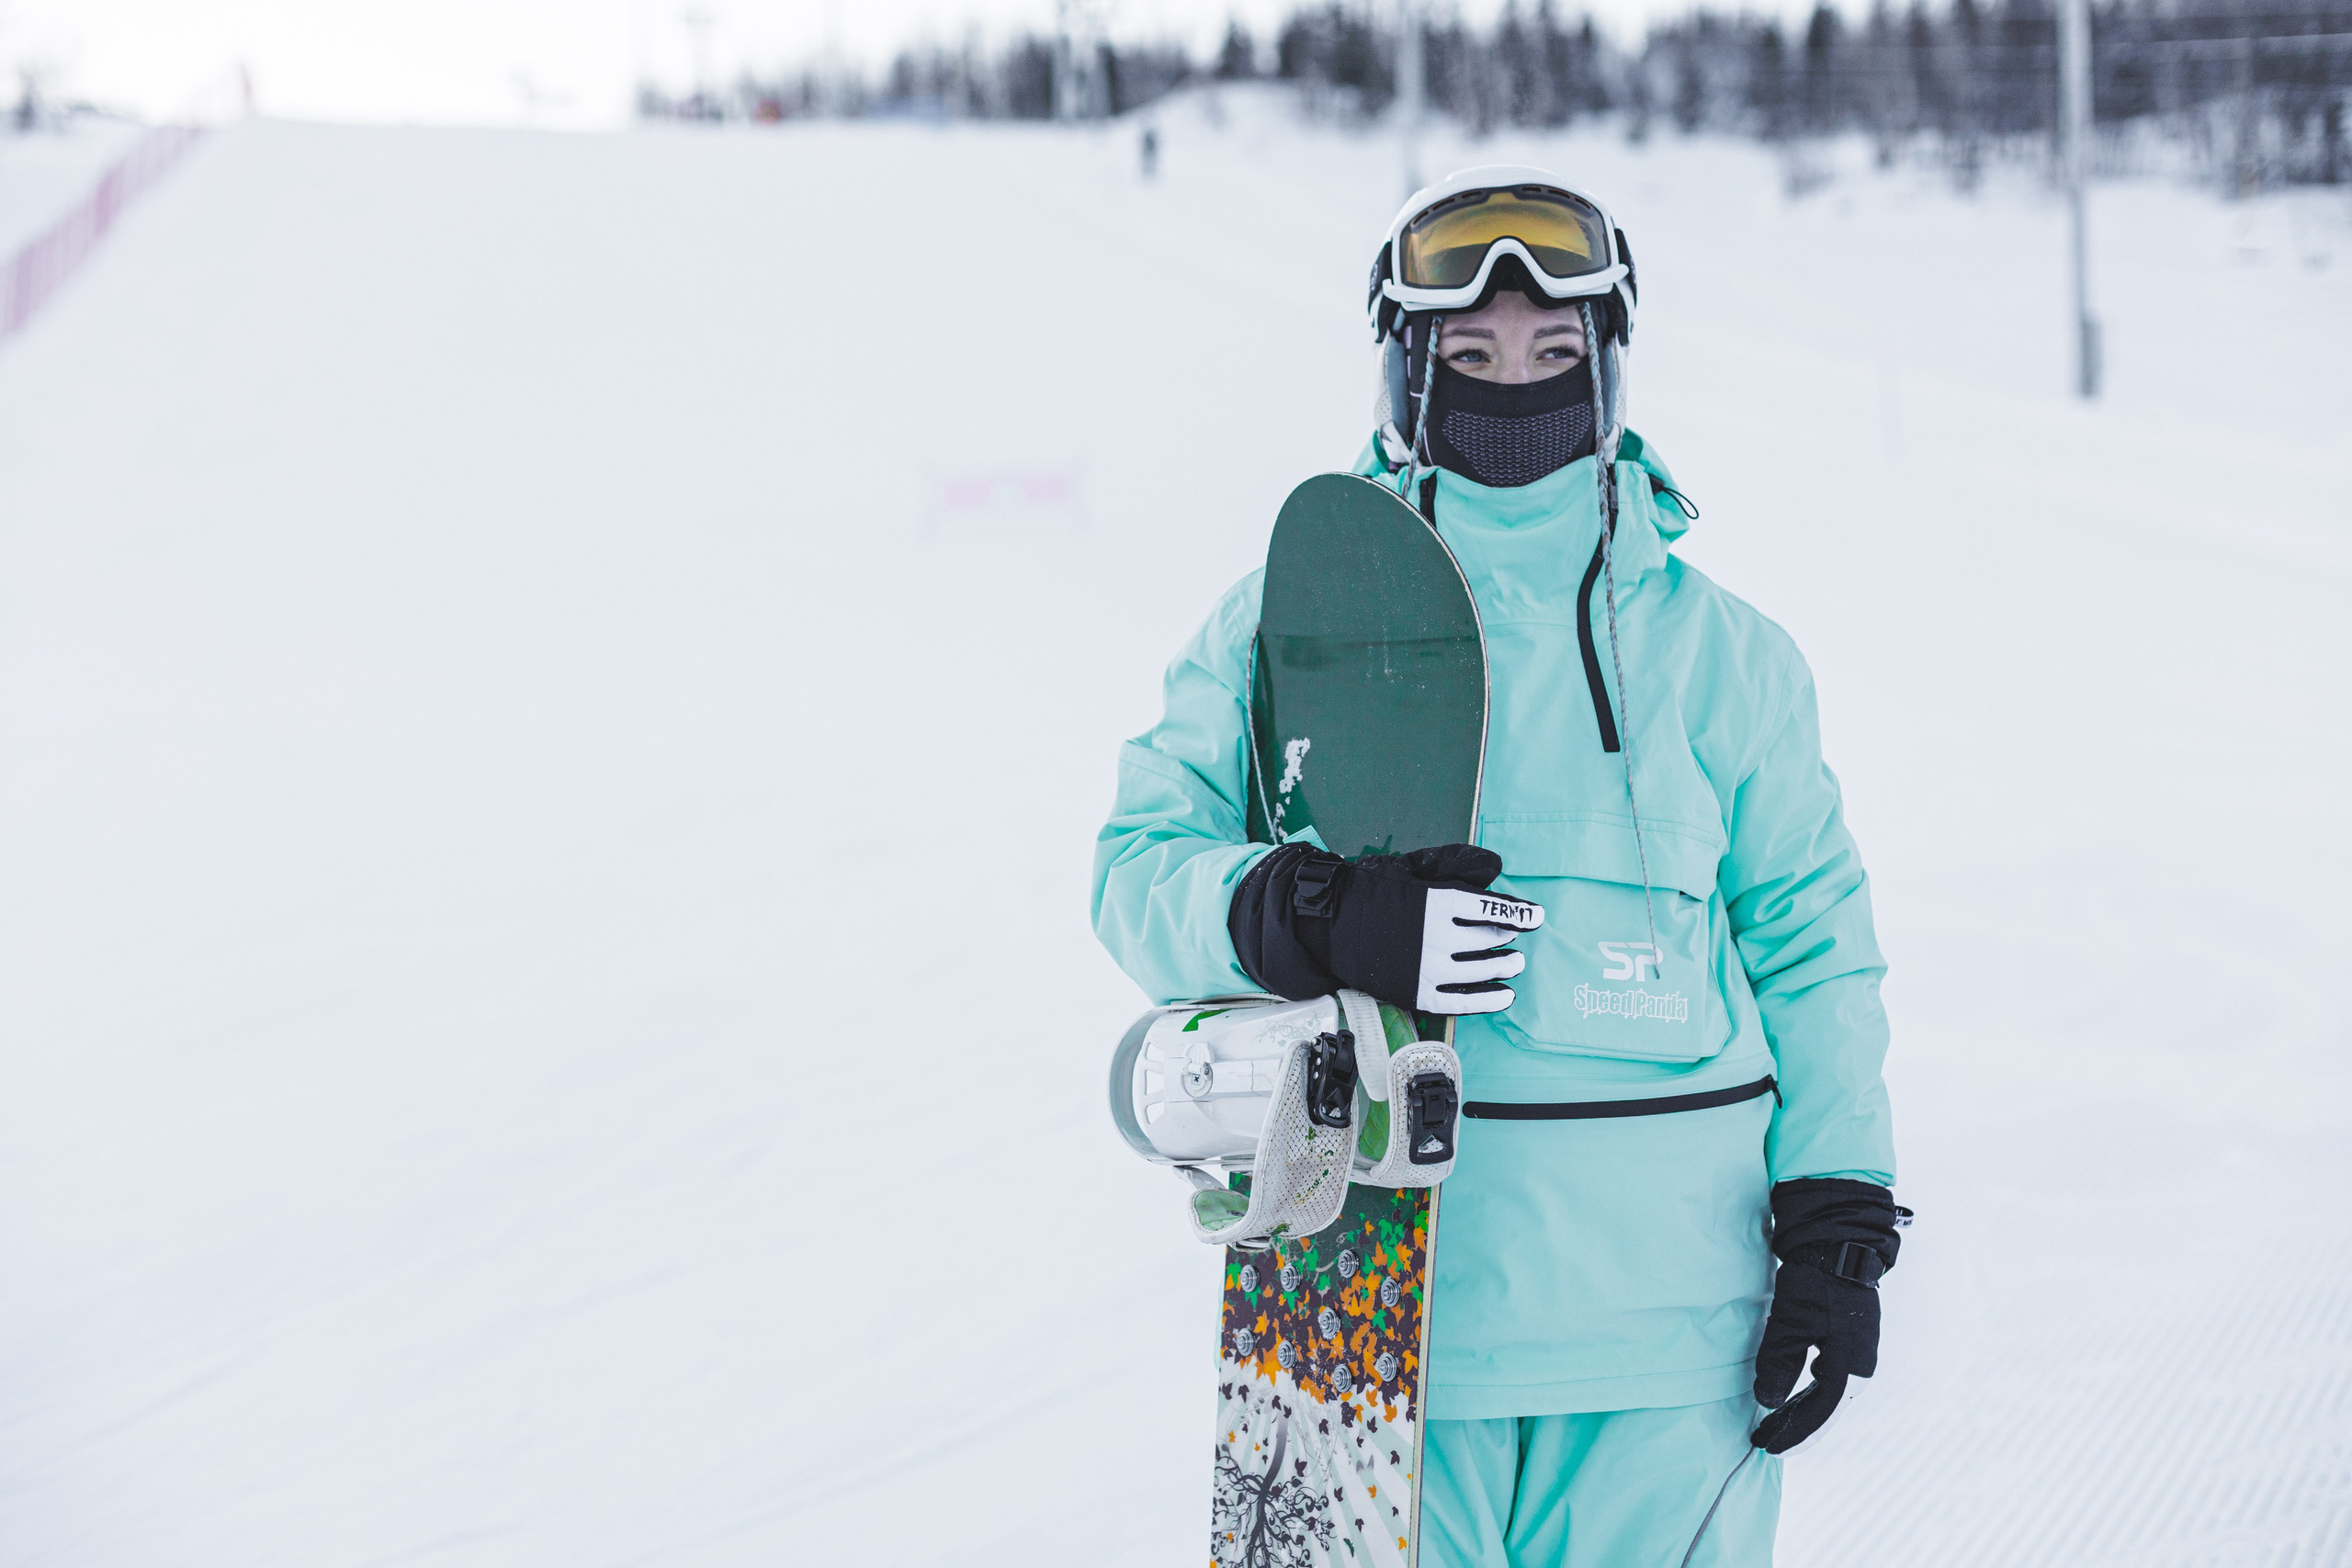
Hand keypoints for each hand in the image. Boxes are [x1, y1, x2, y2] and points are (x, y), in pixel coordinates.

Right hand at [1228, 843, 1543, 1013]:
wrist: (1330, 925)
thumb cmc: (1374, 894)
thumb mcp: (1415, 872)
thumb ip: (1454, 869)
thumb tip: (1494, 869)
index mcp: (1435, 901)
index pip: (1489, 906)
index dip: (1517, 912)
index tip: (1536, 916)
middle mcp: (1435, 935)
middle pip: (1487, 938)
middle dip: (1507, 937)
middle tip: (1515, 938)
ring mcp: (1426, 967)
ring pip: (1480, 970)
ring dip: (1504, 966)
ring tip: (1515, 963)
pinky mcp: (1415, 992)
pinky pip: (1461, 1001)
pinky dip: (1487, 999)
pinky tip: (1505, 995)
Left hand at [1750, 1179, 1904, 1455]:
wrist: (1839, 1243)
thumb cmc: (1815, 1280)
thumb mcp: (1790, 1321)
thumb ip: (1778, 1363)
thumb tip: (1767, 1402)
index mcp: (1850, 1366)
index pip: (1821, 1413)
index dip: (1794, 1432)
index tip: (1770, 1446)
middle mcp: (1859, 1366)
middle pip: (1827, 1409)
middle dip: (1797, 1428)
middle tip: (1767, 1442)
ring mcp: (1857, 1353)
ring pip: (1828, 1396)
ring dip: (1802, 1412)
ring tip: (1774, 1425)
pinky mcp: (1850, 1342)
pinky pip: (1829, 1379)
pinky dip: (1809, 1393)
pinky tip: (1792, 1397)